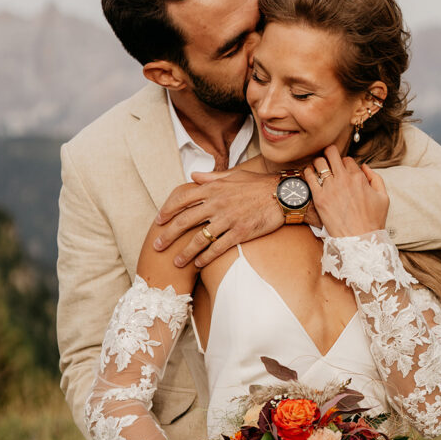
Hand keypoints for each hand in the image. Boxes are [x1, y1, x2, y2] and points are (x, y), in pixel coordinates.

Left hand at [152, 169, 283, 267]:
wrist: (283, 195)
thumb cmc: (258, 184)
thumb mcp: (233, 175)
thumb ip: (211, 177)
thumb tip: (193, 175)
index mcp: (213, 188)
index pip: (182, 198)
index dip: (167, 210)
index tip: (159, 220)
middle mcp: (216, 203)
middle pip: (184, 221)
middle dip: (168, 235)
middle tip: (157, 246)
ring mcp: (227, 219)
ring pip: (198, 239)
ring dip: (184, 252)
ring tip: (176, 262)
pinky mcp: (240, 232)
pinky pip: (217, 247)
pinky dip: (205, 257)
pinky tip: (198, 264)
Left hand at [303, 146, 388, 237]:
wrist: (360, 240)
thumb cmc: (373, 221)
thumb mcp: (384, 197)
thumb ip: (376, 178)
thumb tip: (364, 166)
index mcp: (359, 178)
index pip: (347, 159)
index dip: (344, 162)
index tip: (342, 169)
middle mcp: (344, 179)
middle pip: (332, 153)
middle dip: (329, 153)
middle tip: (327, 159)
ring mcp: (331, 188)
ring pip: (319, 162)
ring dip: (318, 162)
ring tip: (318, 168)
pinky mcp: (319, 198)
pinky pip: (309, 176)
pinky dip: (308, 172)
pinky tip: (309, 175)